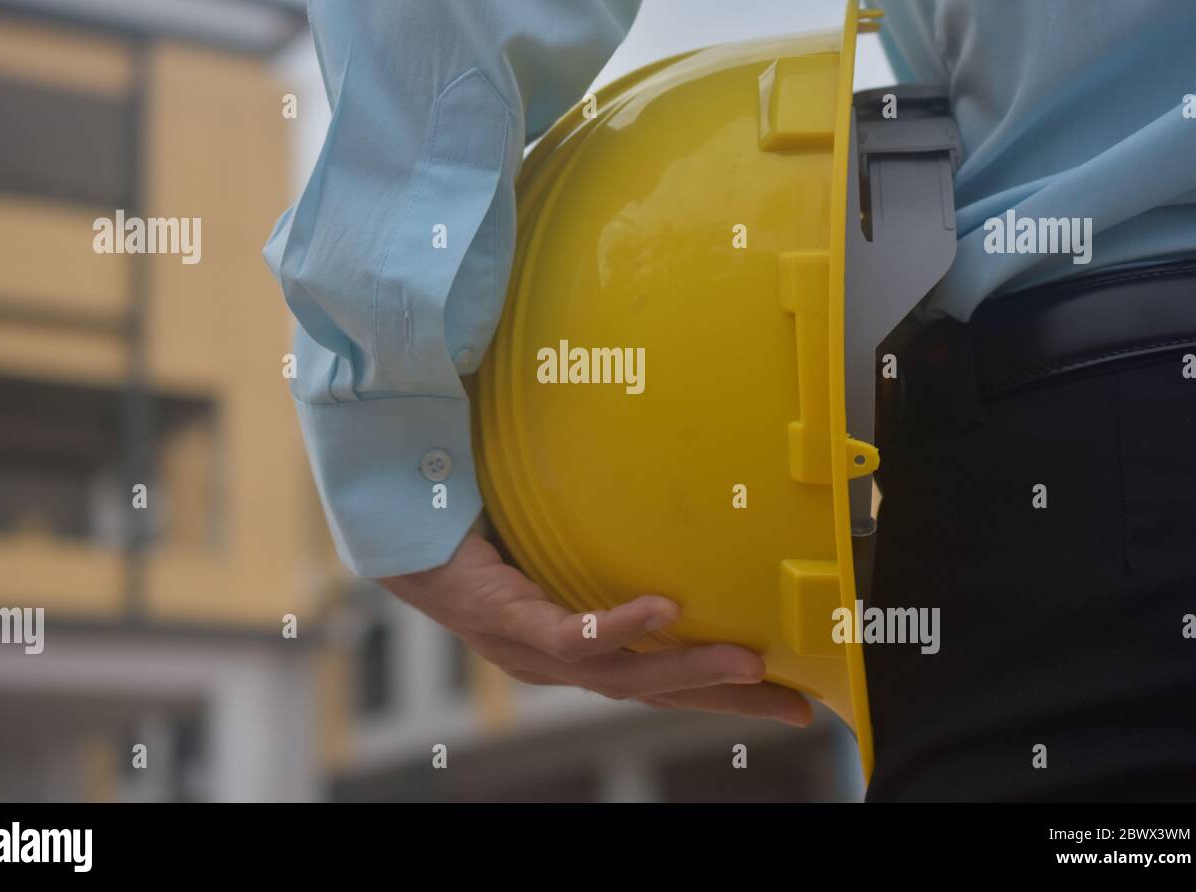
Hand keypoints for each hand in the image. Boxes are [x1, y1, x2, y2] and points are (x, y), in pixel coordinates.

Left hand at [379, 532, 813, 726]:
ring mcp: (533, 648)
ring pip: (622, 675)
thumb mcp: (564, 540)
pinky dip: (616, 628)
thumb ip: (612, 537)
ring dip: (687, 671)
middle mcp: (561, 660)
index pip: (661, 678)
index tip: (786, 698)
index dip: (722, 692)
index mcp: (577, 647)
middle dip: (725, 700)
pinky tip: (660, 610)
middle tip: (794, 704)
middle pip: (655, 691)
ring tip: (748, 664)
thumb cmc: (484, 534)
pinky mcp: (507, 622)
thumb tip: (673, 491)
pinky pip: (569, 634)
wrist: (402, 528)